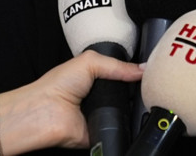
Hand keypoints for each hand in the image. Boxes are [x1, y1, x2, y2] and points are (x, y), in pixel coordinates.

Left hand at [0, 50, 142, 154]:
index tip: (151, 69)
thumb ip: (118, 66)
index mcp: (96, 78)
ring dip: (131, 108)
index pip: (122, 74)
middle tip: (148, 85)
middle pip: (127, 93)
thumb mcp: (90, 62)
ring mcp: (100, 115)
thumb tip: (142, 69)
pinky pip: (118, 129)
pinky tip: (129, 118)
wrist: (44, 112)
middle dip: (136, 90)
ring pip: (126, 112)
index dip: (135, 72)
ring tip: (139, 100)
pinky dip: (123, 125)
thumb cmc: (57, 85)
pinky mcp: (100, 132)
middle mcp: (99, 96)